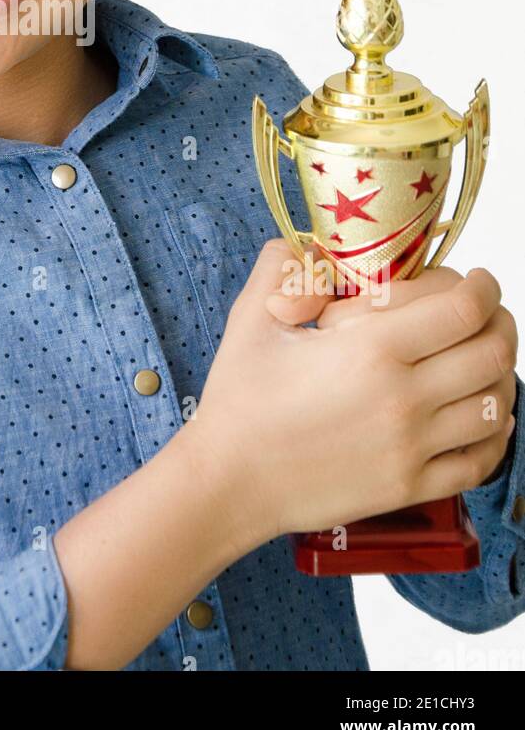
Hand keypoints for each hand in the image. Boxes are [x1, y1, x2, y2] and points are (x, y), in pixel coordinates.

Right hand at [178, 239, 517, 544]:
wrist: (231, 480)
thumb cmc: (240, 400)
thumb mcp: (251, 318)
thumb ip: (284, 267)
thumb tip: (310, 244)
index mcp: (371, 348)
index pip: (462, 308)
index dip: (483, 287)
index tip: (477, 278)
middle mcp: (403, 397)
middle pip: (491, 352)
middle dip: (500, 322)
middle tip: (487, 312)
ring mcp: (412, 447)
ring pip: (495, 404)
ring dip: (501, 374)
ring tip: (484, 359)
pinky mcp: (410, 485)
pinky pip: (480, 460)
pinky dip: (495, 433)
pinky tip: (484, 416)